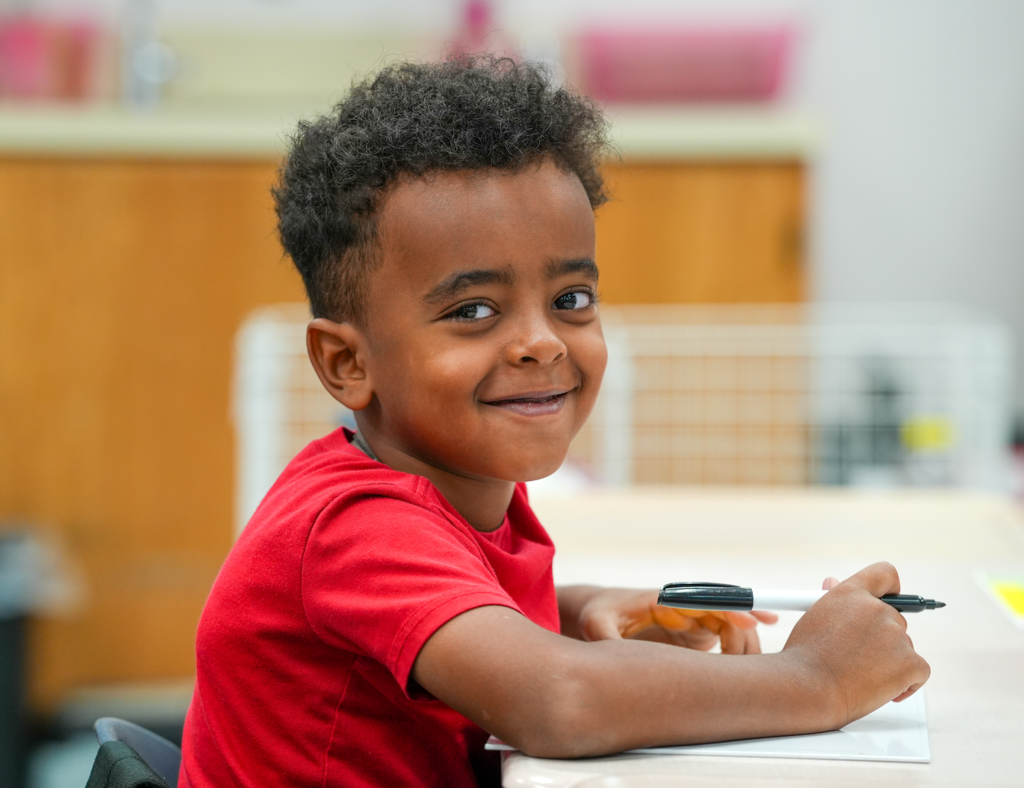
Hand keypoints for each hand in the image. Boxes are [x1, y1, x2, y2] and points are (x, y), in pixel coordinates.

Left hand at [575, 587, 776, 654]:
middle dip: (748, 633)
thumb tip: (613, 657)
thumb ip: (605, 637)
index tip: (754, 622)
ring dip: (745, 647)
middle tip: (758, 665)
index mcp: (665, 600)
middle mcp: (685, 606)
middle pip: (729, 612)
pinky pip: (727, 638)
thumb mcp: (595, 624)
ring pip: (733, 627)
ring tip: (744, 677)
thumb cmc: (598, 614)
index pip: (707, 600)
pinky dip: (739, 653)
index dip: (732, 608)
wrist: (599, 611)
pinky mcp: (695, 632)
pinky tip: (741, 674)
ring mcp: (693, 618)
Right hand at [783, 562, 930, 727]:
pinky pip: (920, 671)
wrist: (809, 688)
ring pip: (905, 646)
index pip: (884, 574)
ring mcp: (895, 635)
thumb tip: (832, 582)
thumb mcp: (813, 618)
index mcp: (850, 593)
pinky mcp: (910, 662)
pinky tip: (882, 689)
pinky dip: (906, 682)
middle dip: (883, 638)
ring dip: (891, 661)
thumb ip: (831, 600)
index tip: (889, 599)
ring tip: (861, 675)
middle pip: (895, 618)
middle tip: (860, 656)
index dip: (890, 588)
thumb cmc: (805, 658)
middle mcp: (876, 609)